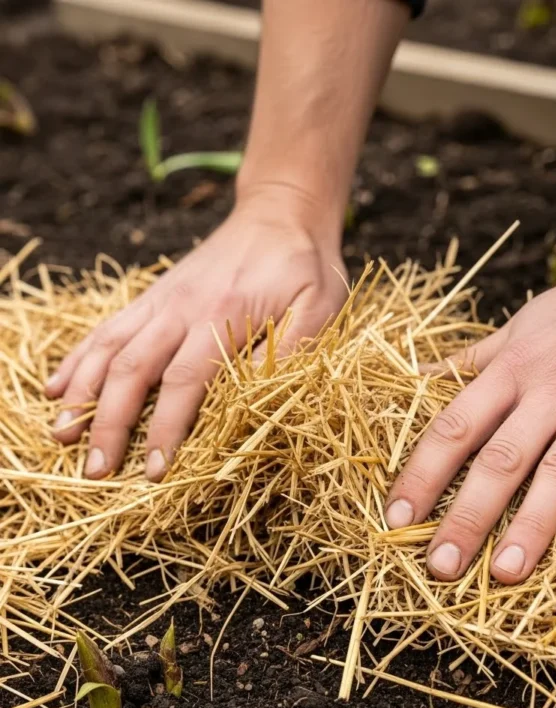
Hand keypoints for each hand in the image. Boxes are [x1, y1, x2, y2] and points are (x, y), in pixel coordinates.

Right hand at [46, 186, 347, 480]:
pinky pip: (107, 329)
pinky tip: (57, 388)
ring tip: (61, 435)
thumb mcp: (320, 306)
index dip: (165, 429)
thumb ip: (294, 348)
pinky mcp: (152, 298)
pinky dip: (79, 360)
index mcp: (223, 316)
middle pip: (133, 371)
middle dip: (110, 424)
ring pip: (109, 349)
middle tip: (96, 470)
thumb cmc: (304, 266)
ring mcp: (160, 302)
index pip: (184, 382)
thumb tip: (261, 395)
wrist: (280, 211)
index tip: (153, 470)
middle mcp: (181, 309)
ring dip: (82, 394)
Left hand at [385, 280, 555, 582]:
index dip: (422, 475)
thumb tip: (419, 375)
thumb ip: (474, 360)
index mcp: (512, 370)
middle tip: (440, 565)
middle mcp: (549, 392)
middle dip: (468, 515)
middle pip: (501, 459)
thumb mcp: (521, 328)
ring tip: (505, 572)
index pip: (455, 428)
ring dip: (530, 525)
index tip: (396, 517)